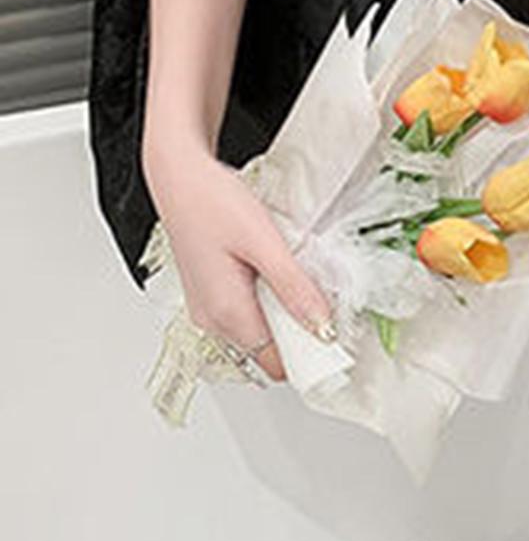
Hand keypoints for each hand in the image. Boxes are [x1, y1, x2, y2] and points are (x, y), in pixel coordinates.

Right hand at [143, 140, 333, 383]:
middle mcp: (213, 319)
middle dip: (300, 334)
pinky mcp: (212, 295)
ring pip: (261, 333)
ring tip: (295, 278)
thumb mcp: (264, 242)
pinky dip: (270, 302)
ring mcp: (209, 309)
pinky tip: (276, 274)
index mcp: (227, 313)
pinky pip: (250, 313)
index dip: (311, 356)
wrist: (178, 175)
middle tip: (321, 298)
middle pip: (270, 352)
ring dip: (286, 316)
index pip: (278, 364)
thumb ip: (294, 288)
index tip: (338, 337)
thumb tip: (322, 326)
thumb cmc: (211, 201)